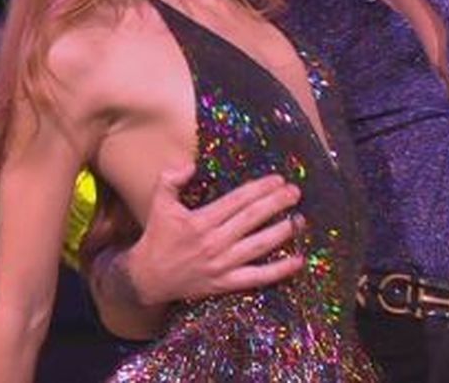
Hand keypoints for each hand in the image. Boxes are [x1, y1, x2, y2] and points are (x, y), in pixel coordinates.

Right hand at [126, 165, 305, 305]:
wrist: (148, 278)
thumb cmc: (157, 237)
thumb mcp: (158, 203)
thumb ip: (170, 179)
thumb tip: (190, 164)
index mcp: (200, 222)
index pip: (237, 201)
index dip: (260, 189)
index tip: (278, 179)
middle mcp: (214, 243)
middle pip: (252, 219)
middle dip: (276, 204)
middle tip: (295, 192)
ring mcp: (221, 265)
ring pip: (259, 246)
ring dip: (282, 232)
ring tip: (300, 219)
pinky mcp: (225, 283)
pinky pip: (257, 277)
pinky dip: (279, 270)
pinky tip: (298, 260)